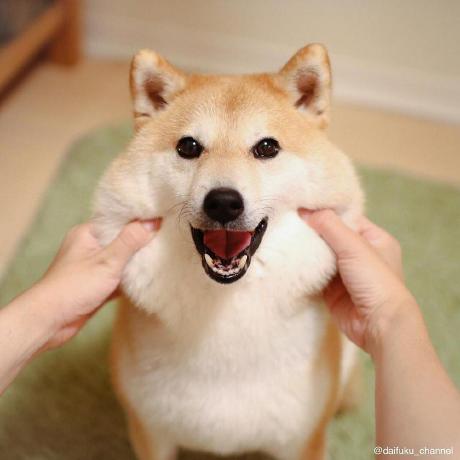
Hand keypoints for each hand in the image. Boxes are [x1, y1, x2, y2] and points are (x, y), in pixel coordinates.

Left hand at [33, 219, 160, 348]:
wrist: (49, 321)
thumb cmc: (73, 287)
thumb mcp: (107, 261)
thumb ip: (130, 241)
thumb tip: (153, 221)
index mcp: (88, 233)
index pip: (117, 218)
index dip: (138, 216)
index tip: (161, 215)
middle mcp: (89, 246)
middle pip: (121, 238)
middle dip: (141, 239)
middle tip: (167, 234)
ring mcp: (93, 266)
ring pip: (121, 258)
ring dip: (137, 260)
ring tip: (163, 253)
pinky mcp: (96, 284)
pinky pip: (119, 275)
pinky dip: (131, 277)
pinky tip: (149, 276)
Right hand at [299, 209, 416, 354]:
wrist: (378, 325)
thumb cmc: (375, 280)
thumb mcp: (354, 246)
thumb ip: (329, 225)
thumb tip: (304, 210)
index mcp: (374, 239)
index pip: (347, 219)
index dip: (326, 213)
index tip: (302, 206)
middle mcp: (361, 255)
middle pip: (331, 237)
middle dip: (313, 231)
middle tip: (289, 221)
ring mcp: (346, 274)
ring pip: (322, 256)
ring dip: (307, 250)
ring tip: (284, 237)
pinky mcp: (333, 291)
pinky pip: (315, 275)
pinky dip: (304, 269)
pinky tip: (289, 259)